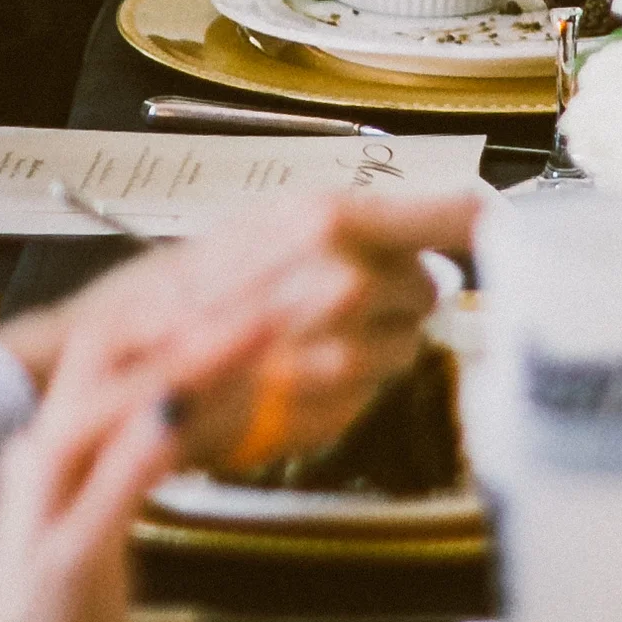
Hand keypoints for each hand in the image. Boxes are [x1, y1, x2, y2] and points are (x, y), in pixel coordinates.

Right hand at [13, 193, 475, 481]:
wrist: (118, 371)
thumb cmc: (186, 287)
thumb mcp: (271, 225)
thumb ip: (366, 223)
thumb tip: (472, 212)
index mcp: (333, 220)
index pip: (458, 213)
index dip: (489, 223)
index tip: (504, 229)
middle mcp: (348, 281)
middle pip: (430, 286)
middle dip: (400, 292)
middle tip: (343, 294)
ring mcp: (341, 350)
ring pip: (407, 345)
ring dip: (374, 344)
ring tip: (308, 335)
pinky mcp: (329, 408)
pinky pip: (371, 395)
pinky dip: (345, 389)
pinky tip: (296, 373)